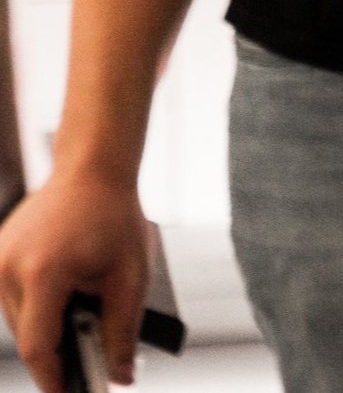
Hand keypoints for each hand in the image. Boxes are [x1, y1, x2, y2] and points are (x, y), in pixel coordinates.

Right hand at [0, 173, 149, 389]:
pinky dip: (37, 305)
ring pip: (19, 321)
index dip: (54, 378)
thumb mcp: (131, 273)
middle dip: (58, 351)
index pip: (38, 346)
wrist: (92, 169)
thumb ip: (123, 328)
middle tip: (89, 360)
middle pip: (29, 336)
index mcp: (43, 271)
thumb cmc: (115, 217)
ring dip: (47, 325)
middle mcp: (9, 268)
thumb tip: (120, 378)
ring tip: (81, 312)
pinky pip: (13, 299)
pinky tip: (64, 293)